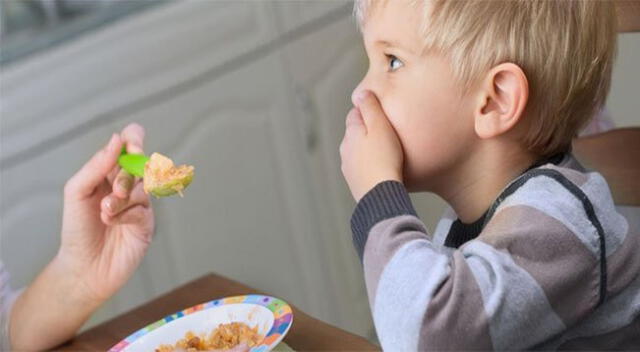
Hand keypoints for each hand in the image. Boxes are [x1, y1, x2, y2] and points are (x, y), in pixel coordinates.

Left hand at [57, 123, 154, 303]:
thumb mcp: (77, 191)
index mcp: (109, 173)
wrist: (83, 267)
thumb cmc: (77, 230)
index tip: (132, 141)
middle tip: (114, 189)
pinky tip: (112, 222)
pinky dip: (126, 214)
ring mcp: (139, 204)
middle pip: (140, 165)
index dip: (134, 139)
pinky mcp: (147, 223)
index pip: (128, 146)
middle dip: (127, 175)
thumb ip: (96, 165)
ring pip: (143, 187)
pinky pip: (143, 209)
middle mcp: (127, 186)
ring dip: (122, 197)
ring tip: (105, 212)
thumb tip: (117, 141)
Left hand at [340, 90, 403, 201]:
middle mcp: (345, 149)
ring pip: (358, 151)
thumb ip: (370, 107)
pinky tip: (383, 169)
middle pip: (356, 133)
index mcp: (351, 132)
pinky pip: (363, 168)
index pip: (355, 114)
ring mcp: (348, 166)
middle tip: (388, 134)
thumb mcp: (380, 126)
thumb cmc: (384, 160)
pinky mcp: (355, 182)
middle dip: (369, 131)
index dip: (369, 112)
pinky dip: (370, 165)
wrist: (381, 194)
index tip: (382, 115)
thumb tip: (360, 93)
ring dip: (369, 150)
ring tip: (388, 153)